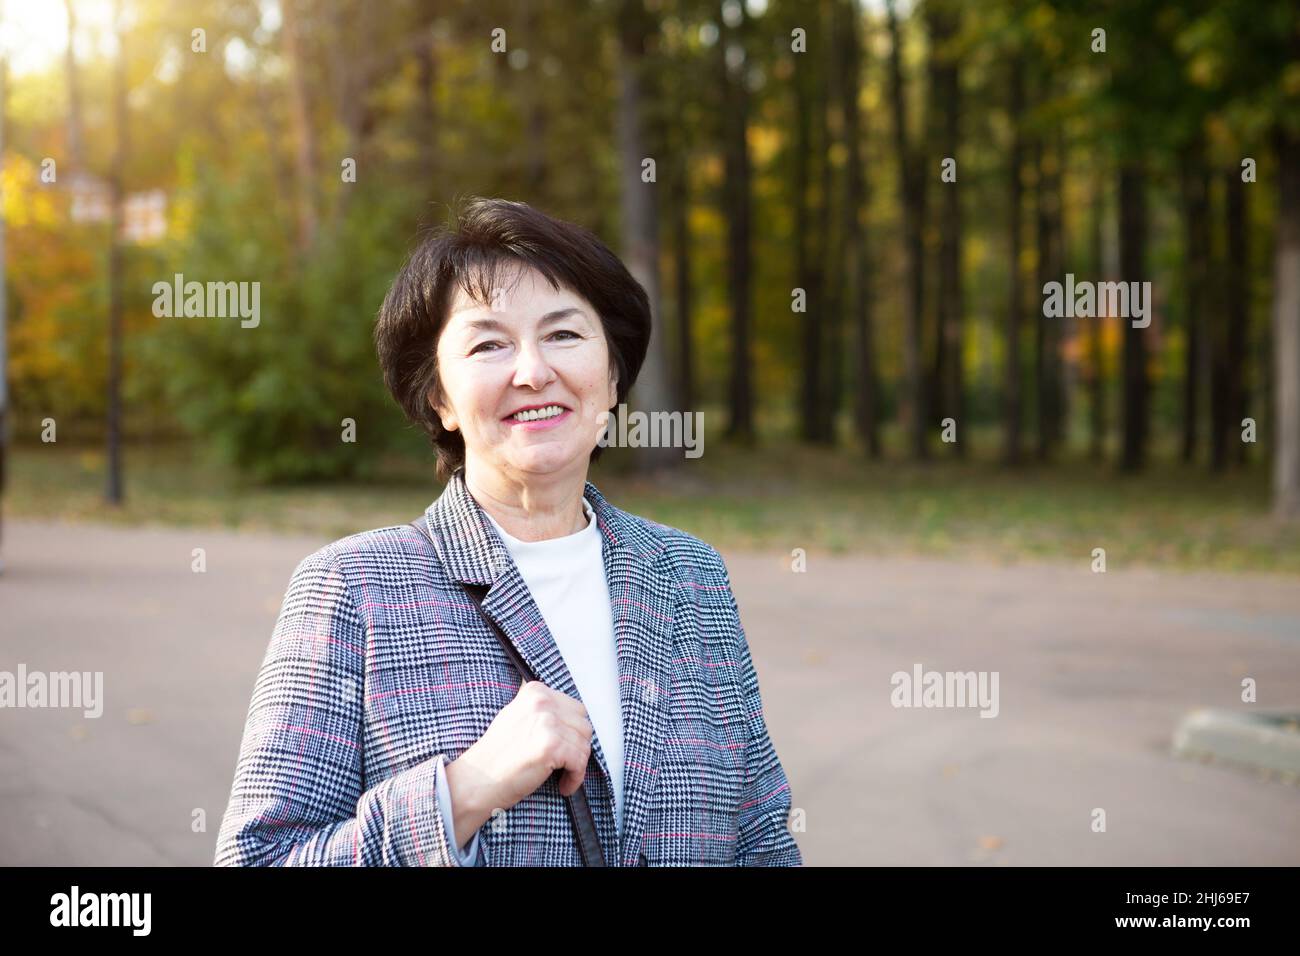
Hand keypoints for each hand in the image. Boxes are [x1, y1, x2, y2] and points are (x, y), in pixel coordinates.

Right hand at [444, 681, 593, 842]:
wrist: (477, 779)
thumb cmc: (496, 755)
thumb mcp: (516, 716)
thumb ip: (541, 710)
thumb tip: (569, 717)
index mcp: (536, 692)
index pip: (574, 708)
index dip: (572, 732)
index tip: (566, 747)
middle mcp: (543, 702)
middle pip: (583, 725)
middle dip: (578, 746)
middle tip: (567, 763)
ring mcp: (548, 723)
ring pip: (584, 744)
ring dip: (577, 764)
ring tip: (563, 775)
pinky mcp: (552, 746)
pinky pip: (580, 762)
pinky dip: (576, 777)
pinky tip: (564, 785)